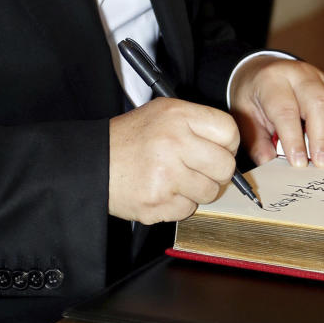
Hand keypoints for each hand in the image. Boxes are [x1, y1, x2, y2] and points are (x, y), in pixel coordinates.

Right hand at [108, 96, 239, 223]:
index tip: (219, 150)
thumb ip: (196, 123)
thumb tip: (230, 146)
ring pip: (210, 192)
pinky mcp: (158, 202)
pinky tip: (163, 191)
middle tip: (201, 169)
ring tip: (177, 179)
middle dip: (218, 172)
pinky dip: (179, 204)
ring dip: (198, 190)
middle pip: (225, 166)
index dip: (228, 144)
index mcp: (178, 115)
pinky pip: (189, 210)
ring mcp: (166, 175)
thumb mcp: (162, 113)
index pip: (228, 131)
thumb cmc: (131, 137)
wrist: (93, 163)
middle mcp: (174, 142)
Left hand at [228, 56, 323, 167]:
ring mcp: (319, 76)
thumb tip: (268, 161)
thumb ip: (255, 139)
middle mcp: (298, 74)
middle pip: (316, 101)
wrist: (261, 71)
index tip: (299, 162)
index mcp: (271, 80)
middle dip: (322, 134)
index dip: (293, 137)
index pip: (285, 109)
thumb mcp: (244, 115)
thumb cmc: (254, 97)